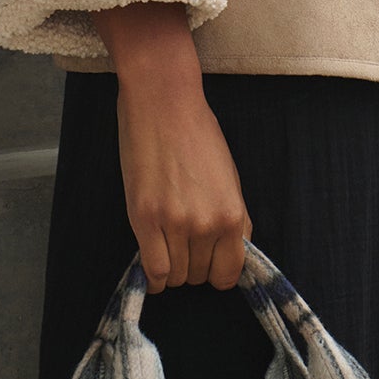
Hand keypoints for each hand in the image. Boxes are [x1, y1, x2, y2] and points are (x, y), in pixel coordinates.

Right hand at [93, 1, 252, 292]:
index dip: (218, 270)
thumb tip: (232, 252)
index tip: (209, 260)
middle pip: (199, 277)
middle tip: (184, 237)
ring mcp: (175, 224)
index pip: (229, 274)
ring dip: (172, 265)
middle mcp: (207, 225)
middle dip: (193, 263)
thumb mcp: (230, 176)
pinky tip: (153, 255)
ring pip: (176, 277)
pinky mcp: (144, 219)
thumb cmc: (198, 133)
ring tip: (167, 237)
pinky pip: (153, 271)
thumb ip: (233, 217)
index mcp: (233, 214)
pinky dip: (153, 274)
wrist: (164, 102)